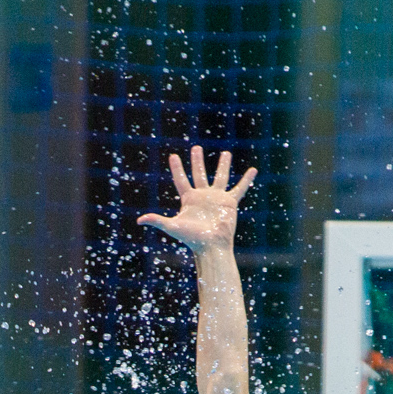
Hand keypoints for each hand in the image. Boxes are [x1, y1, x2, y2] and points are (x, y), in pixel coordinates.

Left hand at [137, 145, 255, 253]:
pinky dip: (247, 180)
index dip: (177, 168)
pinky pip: (240, 188)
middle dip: (197, 161)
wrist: (212, 246)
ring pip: (220, 177)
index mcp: (189, 199)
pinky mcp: (229, 202)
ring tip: (226, 153)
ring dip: (223, 165)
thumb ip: (157, 221)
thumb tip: (139, 220)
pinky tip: (253, 170)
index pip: (181, 179)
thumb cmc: (193, 239)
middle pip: (199, 174)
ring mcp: (217, 198)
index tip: (173, 156)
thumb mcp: (173, 227)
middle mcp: (203, 196)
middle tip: (196, 148)